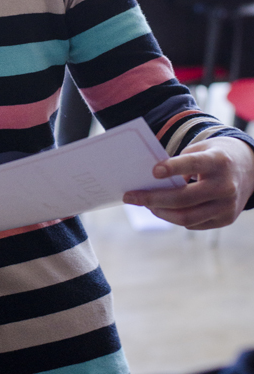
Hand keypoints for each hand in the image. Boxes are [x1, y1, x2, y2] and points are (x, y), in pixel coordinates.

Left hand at [123, 137, 253, 228]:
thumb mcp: (200, 149)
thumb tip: (152, 182)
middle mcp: (225, 186)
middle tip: (131, 197)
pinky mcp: (226, 219)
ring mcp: (227, 206)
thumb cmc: (214, 156)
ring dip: (161, 213)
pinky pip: (194, 224)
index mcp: (218, 161)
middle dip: (153, 199)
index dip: (172, 168)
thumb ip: (180, 162)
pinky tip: (162, 210)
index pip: (193, 165)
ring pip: (187, 217)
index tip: (153, 172)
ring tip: (145, 205)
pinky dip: (175, 218)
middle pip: (184, 198)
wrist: (249, 168)